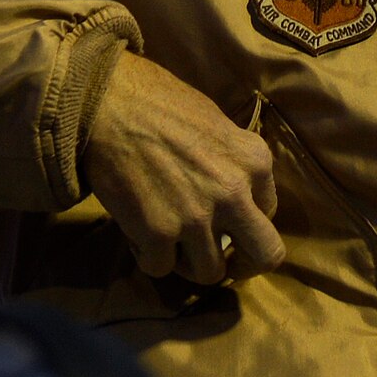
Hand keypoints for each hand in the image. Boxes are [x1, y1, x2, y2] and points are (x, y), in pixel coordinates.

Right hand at [80, 52, 284, 282]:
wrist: (108, 103)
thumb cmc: (158, 102)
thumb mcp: (217, 124)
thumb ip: (233, 163)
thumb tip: (235, 195)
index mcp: (255, 162)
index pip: (269, 212)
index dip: (242, 219)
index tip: (220, 217)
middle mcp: (235, 193)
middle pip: (266, 256)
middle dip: (243, 264)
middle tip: (220, 258)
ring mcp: (197, 217)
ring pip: (211, 274)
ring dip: (190, 263)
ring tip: (170, 243)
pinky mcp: (158, 234)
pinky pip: (161, 268)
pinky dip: (148, 257)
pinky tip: (138, 232)